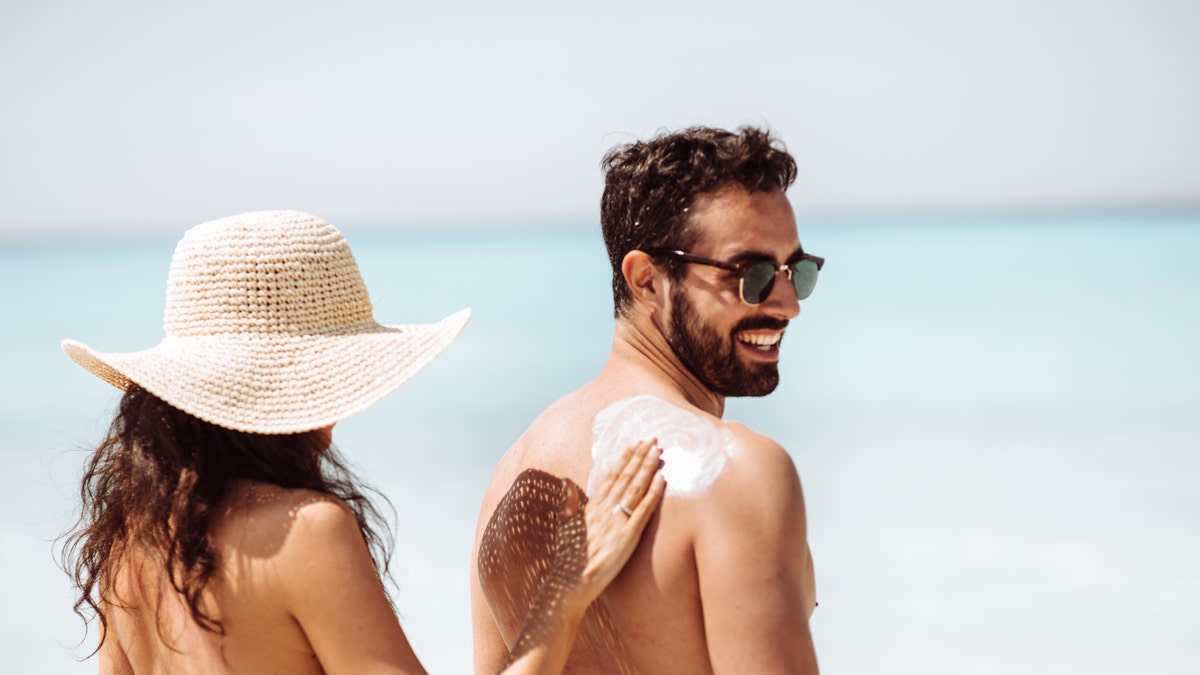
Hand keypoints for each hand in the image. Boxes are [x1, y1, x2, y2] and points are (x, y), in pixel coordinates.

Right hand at [572, 439, 665, 603]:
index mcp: (592, 506)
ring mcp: (617, 522)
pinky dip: (653, 492)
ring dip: (648, 467)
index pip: (611, 476)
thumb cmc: (568, 559)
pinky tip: (662, 478)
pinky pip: (644, 510)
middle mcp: (605, 510)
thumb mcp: (565, 526)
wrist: (570, 583)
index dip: (624, 459)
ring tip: (659, 451)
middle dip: (640, 456)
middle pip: (626, 477)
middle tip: (653, 439)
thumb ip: (567, 501)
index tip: (634, 444)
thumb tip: (566, 480)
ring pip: (636, 487)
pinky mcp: (628, 536)